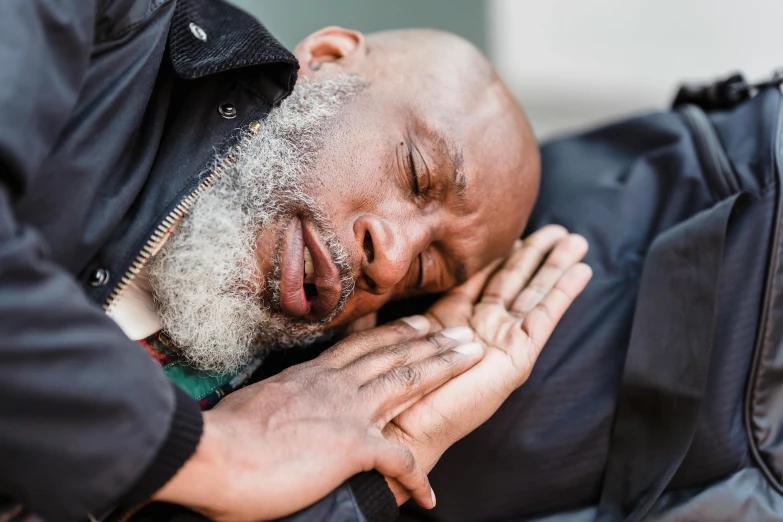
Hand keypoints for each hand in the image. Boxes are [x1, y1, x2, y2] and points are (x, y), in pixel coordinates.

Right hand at [152, 318, 483, 520]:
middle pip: (393, 354)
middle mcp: (334, 385)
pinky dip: (416, 476)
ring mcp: (345, 411)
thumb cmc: (223, 436)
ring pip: (405, 381)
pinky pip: (396, 459)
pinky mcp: (349, 446)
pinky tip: (431, 491)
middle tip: (462, 331)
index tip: (419, 322)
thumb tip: (282, 407)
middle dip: (433, 341)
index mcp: (312, 376)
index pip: (362, 346)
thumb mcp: (258, 403)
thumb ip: (281, 400)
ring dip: (442, 368)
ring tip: (472, 356)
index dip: (396, 332)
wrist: (212, 454)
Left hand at [384, 225, 591, 489]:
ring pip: (534, 293)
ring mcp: (503, 342)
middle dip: (536, 253)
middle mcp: (482, 328)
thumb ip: (411, 303)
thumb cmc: (396, 384)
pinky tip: (582, 270)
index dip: (499, 254)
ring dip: (556, 265)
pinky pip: (546, 315)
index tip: (514, 229)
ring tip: (577, 240)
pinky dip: (564, 292)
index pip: (482, 278)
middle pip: (515, 281)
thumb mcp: (403, 329)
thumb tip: (401, 269)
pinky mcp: (519, 356)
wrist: (405, 425)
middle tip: (558, 228)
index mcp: (453, 321)